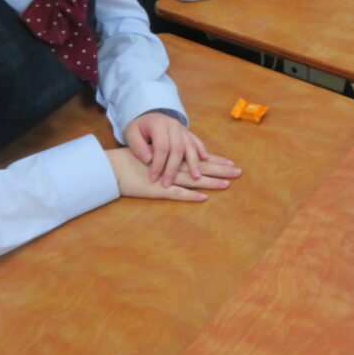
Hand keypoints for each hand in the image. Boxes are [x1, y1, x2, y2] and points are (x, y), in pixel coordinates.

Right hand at [106, 148, 240, 201]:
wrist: (114, 167)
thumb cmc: (134, 162)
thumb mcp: (155, 157)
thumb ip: (169, 160)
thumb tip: (183, 160)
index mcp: (174, 159)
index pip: (200, 159)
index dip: (216, 161)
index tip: (231, 163)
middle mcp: (174, 167)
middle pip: (202, 168)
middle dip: (221, 170)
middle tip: (239, 172)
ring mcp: (167, 179)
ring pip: (194, 180)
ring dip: (211, 182)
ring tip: (228, 184)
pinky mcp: (158, 190)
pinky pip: (177, 194)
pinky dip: (190, 195)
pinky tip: (203, 197)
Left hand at [123, 112, 208, 186]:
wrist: (147, 117)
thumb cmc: (138, 129)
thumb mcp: (131, 134)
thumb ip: (138, 146)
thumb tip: (149, 160)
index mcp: (158, 124)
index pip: (161, 146)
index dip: (158, 163)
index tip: (153, 178)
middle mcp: (173, 124)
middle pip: (177, 147)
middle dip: (173, 167)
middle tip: (168, 183)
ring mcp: (182, 128)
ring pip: (190, 145)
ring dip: (193, 161)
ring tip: (195, 176)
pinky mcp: (187, 132)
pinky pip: (196, 140)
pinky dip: (201, 149)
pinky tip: (205, 159)